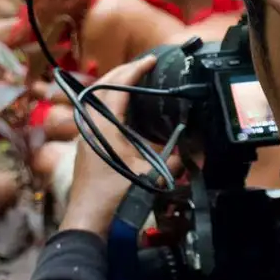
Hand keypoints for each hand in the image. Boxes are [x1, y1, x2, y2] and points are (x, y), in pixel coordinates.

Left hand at [59, 54, 159, 237]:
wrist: (89, 219)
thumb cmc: (116, 196)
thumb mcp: (149, 176)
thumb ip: (173, 161)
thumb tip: (195, 151)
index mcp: (104, 126)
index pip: (116, 87)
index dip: (134, 70)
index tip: (151, 60)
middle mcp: (90, 125)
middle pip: (100, 87)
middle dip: (121, 72)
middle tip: (142, 66)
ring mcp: (84, 135)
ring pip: (94, 99)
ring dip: (112, 86)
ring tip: (133, 81)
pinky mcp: (85, 145)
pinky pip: (94, 113)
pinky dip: (108, 103)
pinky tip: (122, 110)